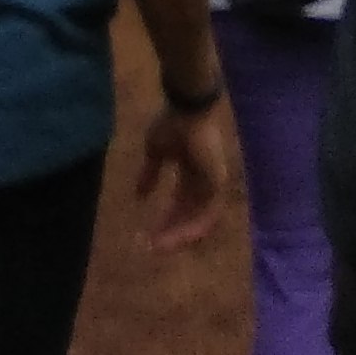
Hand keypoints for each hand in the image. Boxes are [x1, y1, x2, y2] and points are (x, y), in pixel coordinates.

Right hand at [133, 99, 232, 251]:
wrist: (186, 107)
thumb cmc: (172, 123)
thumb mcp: (155, 152)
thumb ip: (150, 175)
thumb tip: (138, 196)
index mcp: (190, 174)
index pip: (179, 206)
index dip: (165, 221)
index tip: (146, 235)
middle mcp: (203, 182)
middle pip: (189, 216)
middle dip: (170, 232)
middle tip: (150, 247)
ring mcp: (212, 183)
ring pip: (198, 220)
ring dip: (179, 234)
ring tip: (159, 246)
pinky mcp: (217, 183)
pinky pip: (206, 214)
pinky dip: (191, 226)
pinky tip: (174, 235)